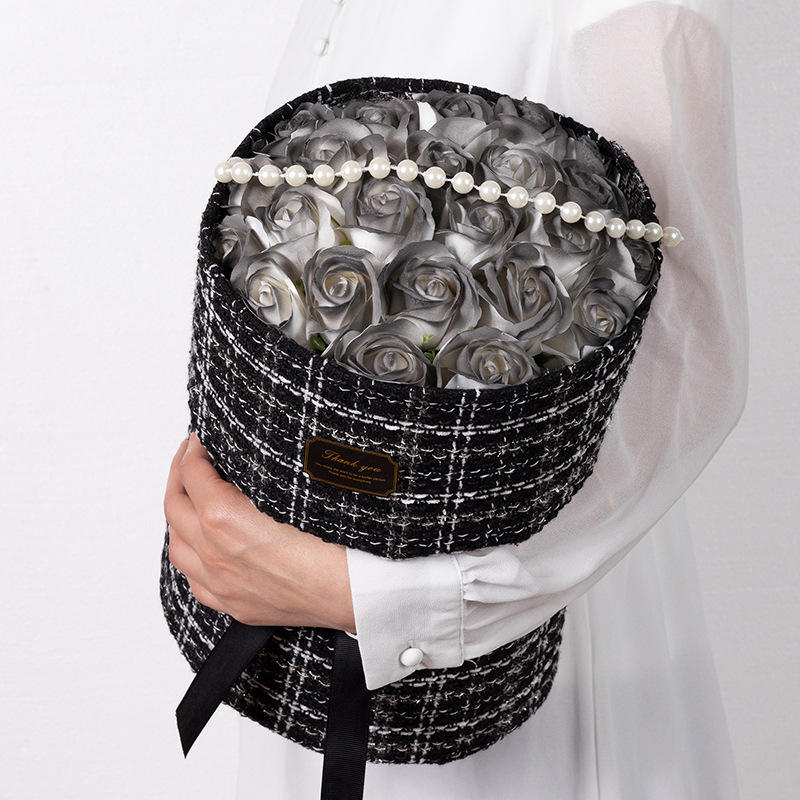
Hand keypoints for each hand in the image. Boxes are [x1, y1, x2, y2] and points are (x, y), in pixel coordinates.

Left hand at [163, 433, 355, 633]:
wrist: (358, 593)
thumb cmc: (338, 542)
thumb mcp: (295, 486)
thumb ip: (257, 469)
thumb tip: (244, 453)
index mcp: (225, 519)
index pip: (192, 473)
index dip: (193, 448)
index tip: (200, 439)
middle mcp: (215, 554)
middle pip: (174, 506)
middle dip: (179, 475)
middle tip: (190, 457)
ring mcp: (222, 584)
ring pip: (176, 545)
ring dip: (179, 516)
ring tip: (191, 497)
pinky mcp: (235, 605)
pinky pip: (195, 581)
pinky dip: (192, 556)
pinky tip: (203, 546)